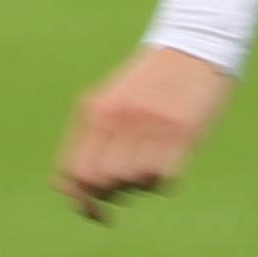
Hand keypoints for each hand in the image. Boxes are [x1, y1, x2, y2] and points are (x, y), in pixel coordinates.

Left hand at [53, 47, 234, 220]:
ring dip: (141, 183)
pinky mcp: (184, 133)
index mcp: (97, 111)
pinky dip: (165, 179)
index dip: (80, 198)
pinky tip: (170, 158)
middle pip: (104, 184)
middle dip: (113, 191)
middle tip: (127, 181)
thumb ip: (88, 140)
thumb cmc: (149, 82)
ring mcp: (153, 126)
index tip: (93, 210)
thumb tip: (63, 187)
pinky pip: (165, 180)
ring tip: (151, 159)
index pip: (76, 171)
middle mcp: (121, 119)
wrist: (195, 46)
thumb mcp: (110, 100)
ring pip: (135, 184)